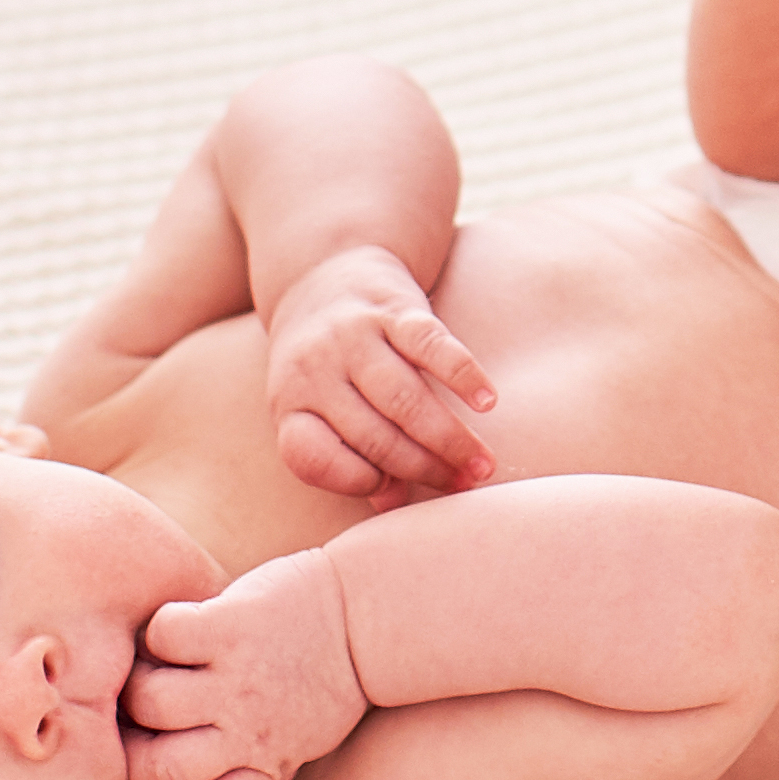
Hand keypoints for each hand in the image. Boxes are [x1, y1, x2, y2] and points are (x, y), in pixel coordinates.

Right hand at [127, 551, 363, 779]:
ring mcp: (239, 679)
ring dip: (142, 678)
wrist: (367, 617)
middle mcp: (248, 732)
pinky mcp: (234, 625)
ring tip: (161, 666)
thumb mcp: (295, 746)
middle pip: (153, 765)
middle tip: (148, 714)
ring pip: (148, 699)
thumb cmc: (319, 683)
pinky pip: (164, 635)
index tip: (175, 767)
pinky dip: (164, 626)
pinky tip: (188, 625)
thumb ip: (248, 774)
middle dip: (135, 742)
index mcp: (260, 766)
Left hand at [265, 245, 499, 496]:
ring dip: (449, 437)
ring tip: (482, 463)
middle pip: (374, 435)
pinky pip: (431, 344)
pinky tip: (488, 401)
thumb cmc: (329, 366)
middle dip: (424, 468)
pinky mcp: (391, 308)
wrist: (323, 273)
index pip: (311, 456)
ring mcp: (353, 336)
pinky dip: (462, 375)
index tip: (393, 493)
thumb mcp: (320, 410)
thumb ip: (351, 458)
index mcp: (290, 403)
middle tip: (465, 486)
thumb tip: (392, 505)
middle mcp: (315, 370)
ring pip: (404, 398)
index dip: (354, 482)